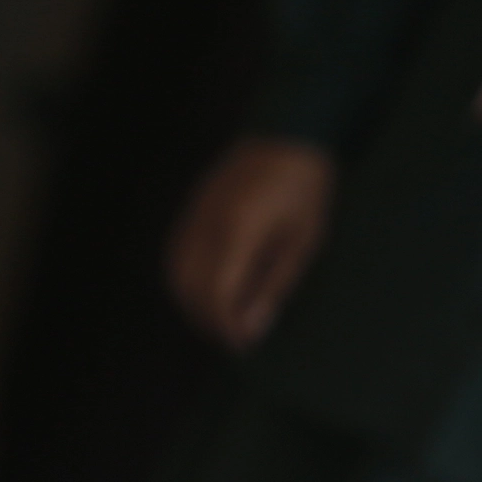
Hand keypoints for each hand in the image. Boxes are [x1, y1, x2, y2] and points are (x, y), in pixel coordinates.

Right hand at [169, 138, 336, 352]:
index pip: (216, 294)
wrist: (287, 137)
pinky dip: (186, 280)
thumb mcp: (304, 242)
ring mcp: (193, 215)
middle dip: (209, 320)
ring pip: (175, 273)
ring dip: (193, 303)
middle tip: (236, 339)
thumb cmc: (306, 190)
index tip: (242, 345)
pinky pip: (176, 255)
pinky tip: (209, 292)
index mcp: (238, 232)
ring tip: (224, 320)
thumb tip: (251, 328)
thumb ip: (274, 285)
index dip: (224, 326)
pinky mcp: (190, 210)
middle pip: (189, 288)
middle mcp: (206, 224)